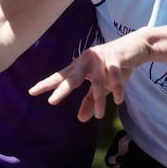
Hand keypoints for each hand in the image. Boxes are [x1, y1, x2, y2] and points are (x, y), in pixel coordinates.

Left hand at [28, 33, 150, 121]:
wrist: (136, 48)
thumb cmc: (114, 66)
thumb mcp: (102, 85)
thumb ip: (90, 100)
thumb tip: (81, 119)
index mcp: (80, 66)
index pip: (60, 76)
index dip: (46, 84)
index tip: (31, 92)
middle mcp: (86, 60)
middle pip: (72, 77)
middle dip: (63, 89)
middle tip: (52, 101)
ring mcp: (100, 57)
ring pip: (96, 81)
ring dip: (98, 99)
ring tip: (98, 116)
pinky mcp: (115, 57)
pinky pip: (114, 75)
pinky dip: (116, 88)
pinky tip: (118, 100)